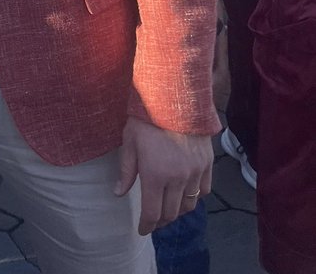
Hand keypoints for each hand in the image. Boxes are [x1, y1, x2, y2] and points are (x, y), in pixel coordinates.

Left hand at [115, 117, 212, 234]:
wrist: (174, 96)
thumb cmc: (147, 117)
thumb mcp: (130, 142)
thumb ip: (126, 170)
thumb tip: (119, 192)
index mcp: (155, 175)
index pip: (152, 213)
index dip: (147, 225)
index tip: (142, 229)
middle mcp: (177, 178)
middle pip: (171, 213)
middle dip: (161, 220)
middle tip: (153, 220)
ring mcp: (195, 172)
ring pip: (189, 205)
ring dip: (178, 211)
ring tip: (169, 208)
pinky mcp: (207, 164)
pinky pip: (203, 190)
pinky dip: (194, 197)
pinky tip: (186, 193)